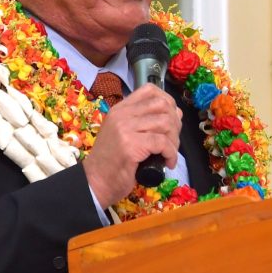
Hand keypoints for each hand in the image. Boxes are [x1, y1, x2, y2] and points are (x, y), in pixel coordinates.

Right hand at [83, 84, 181, 206]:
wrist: (95, 182)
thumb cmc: (111, 162)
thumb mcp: (125, 135)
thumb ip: (145, 122)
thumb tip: (176, 113)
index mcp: (120, 109)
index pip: (149, 90)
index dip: (168, 101)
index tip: (172, 118)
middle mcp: (122, 115)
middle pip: (162, 105)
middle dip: (175, 122)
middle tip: (173, 140)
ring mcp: (125, 129)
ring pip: (165, 123)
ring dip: (174, 140)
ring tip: (170, 153)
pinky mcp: (131, 145)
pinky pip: (162, 143)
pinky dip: (171, 154)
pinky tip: (168, 163)